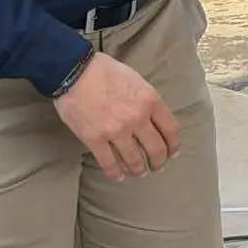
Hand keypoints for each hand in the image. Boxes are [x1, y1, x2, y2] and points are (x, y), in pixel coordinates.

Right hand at [55, 52, 180, 181]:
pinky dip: (115, 173)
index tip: (172, 153)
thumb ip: (148, 101)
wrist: (74, 71)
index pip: (171, 130)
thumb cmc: (106, 72)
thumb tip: (155, 120)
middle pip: (156, 149)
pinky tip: (118, 176)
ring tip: (139, 173)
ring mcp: (116, 130)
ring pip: (134, 160)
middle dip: (159, 162)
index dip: (174, 146)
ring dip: (139, 170)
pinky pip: (109, 163)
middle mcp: (137, 118)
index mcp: (150, 101)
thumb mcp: (137, 81)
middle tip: (157, 167)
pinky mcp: (94, 139)